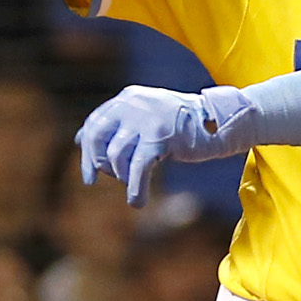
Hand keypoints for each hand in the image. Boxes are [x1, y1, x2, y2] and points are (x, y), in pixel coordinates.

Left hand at [77, 84, 257, 204]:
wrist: (219, 121)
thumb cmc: (181, 123)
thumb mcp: (145, 115)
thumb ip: (117, 123)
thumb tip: (80, 139)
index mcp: (127, 98)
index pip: (95, 123)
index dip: (87, 150)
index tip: (89, 174)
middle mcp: (133, 105)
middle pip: (98, 137)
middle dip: (94, 162)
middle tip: (97, 179)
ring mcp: (147, 120)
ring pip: (117, 155)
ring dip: (120, 176)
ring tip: (131, 185)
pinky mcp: (161, 137)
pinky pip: (138, 168)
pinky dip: (135, 188)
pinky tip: (137, 201)